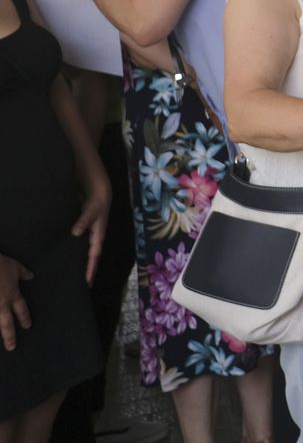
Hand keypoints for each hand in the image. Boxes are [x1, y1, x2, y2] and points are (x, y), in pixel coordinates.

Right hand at [0, 254, 32, 351]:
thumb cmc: (0, 265)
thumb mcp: (15, 267)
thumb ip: (23, 273)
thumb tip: (31, 276)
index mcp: (12, 295)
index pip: (21, 309)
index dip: (25, 318)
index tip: (27, 326)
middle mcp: (1, 304)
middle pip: (6, 323)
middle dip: (9, 336)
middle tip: (12, 346)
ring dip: (0, 333)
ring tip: (1, 345)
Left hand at [73, 160, 111, 282]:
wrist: (86, 159)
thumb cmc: (95, 178)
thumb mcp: (96, 198)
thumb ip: (87, 216)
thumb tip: (76, 234)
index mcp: (100, 221)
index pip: (96, 248)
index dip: (91, 265)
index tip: (87, 282)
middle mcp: (93, 222)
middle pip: (91, 247)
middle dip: (87, 265)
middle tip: (79, 283)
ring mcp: (84, 217)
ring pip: (82, 240)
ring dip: (79, 253)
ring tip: (71, 268)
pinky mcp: (75, 211)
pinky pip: (75, 229)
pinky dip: (69, 240)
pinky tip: (62, 245)